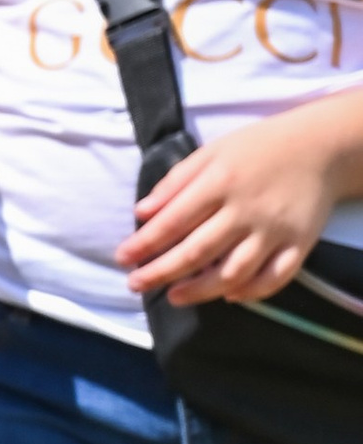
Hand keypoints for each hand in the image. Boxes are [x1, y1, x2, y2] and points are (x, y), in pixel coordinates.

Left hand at [120, 105, 362, 306]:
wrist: (321, 147)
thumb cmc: (259, 148)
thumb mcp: (213, 152)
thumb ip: (176, 182)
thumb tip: (141, 212)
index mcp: (221, 182)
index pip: (173, 221)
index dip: (144, 243)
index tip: (122, 257)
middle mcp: (246, 210)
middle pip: (197, 252)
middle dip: (161, 272)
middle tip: (135, 284)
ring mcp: (274, 231)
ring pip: (233, 273)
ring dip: (199, 291)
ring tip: (174, 296)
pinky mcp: (299, 245)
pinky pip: (273, 279)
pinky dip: (250, 293)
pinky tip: (228, 296)